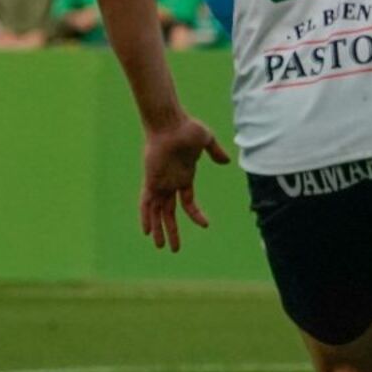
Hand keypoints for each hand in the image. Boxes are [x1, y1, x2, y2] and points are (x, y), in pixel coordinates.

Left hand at [141, 116, 229, 252]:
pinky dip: (146, 217)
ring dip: (159, 230)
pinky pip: (146, 203)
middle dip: (172, 231)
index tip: (205, 225)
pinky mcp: (151, 180)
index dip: (196, 215)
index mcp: (184, 176)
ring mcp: (160, 183)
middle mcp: (171, 183)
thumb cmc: (188, 128)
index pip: (188, 203)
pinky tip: (147, 231)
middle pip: (170, 213)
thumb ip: (215, 152)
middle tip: (175, 249)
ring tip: (160, 246)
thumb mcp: (206, 141)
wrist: (170, 122)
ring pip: (158, 212)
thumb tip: (226, 161)